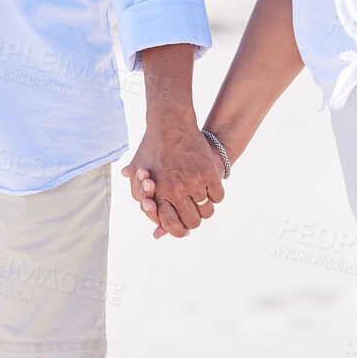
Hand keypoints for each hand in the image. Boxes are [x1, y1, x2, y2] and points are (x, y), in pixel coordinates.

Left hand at [120, 121, 224, 239]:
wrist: (169, 124)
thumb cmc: (151, 149)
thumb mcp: (138, 173)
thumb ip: (142, 200)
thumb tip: (156, 233)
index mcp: (159, 195)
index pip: (171, 225)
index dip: (178, 230)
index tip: (182, 225)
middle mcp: (176, 192)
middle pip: (193, 222)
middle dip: (194, 220)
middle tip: (194, 211)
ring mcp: (194, 182)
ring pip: (208, 211)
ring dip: (206, 208)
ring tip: (202, 199)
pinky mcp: (209, 173)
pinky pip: (218, 196)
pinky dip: (216, 195)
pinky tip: (210, 188)